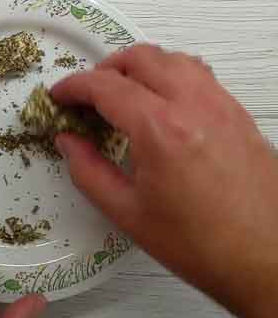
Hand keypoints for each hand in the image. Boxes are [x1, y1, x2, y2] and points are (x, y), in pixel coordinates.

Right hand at [52, 43, 277, 317]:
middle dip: (105, 70)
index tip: (59, 97)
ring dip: (140, 67)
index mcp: (160, 130)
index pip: (106, 86)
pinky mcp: (239, 115)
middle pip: (140, 59)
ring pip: (173, 59)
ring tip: (122, 94)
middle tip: (86, 96)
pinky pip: (200, 75)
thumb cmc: (201, 244)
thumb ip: (88, 170)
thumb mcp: (127, 212)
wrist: (264, 259)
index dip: (74, 87)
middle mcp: (194, 106)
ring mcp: (222, 106)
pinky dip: (171, 76)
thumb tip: (68, 142)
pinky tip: (160, 104)